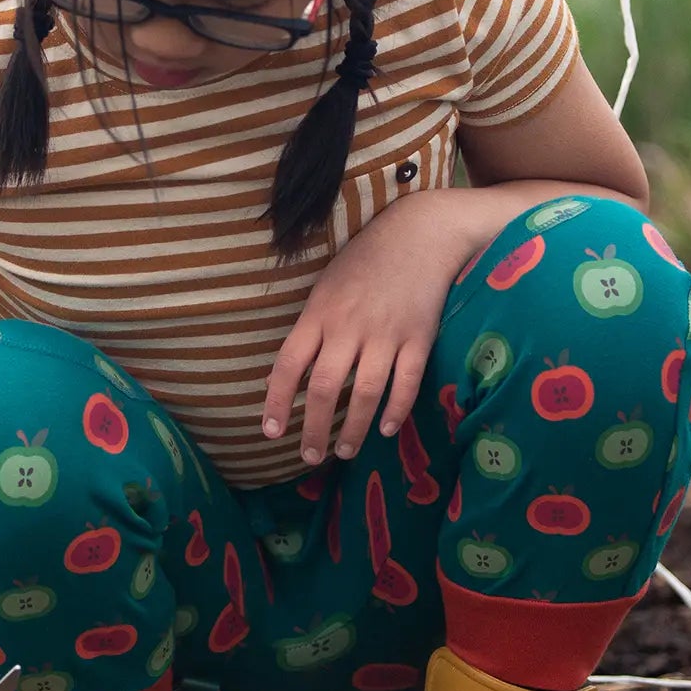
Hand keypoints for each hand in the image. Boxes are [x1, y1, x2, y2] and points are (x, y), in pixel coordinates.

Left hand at [263, 192, 484, 464]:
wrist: (420, 233)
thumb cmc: (366, 259)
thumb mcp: (326, 286)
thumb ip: (313, 326)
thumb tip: (296, 370)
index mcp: (319, 313)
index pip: (288, 364)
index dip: (276, 402)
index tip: (270, 431)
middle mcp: (348, 327)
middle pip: (323, 388)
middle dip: (313, 429)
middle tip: (309, 457)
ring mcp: (385, 334)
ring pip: (365, 393)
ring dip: (353, 428)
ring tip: (346, 452)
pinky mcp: (419, 337)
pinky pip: (406, 383)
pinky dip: (395, 410)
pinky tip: (386, 429)